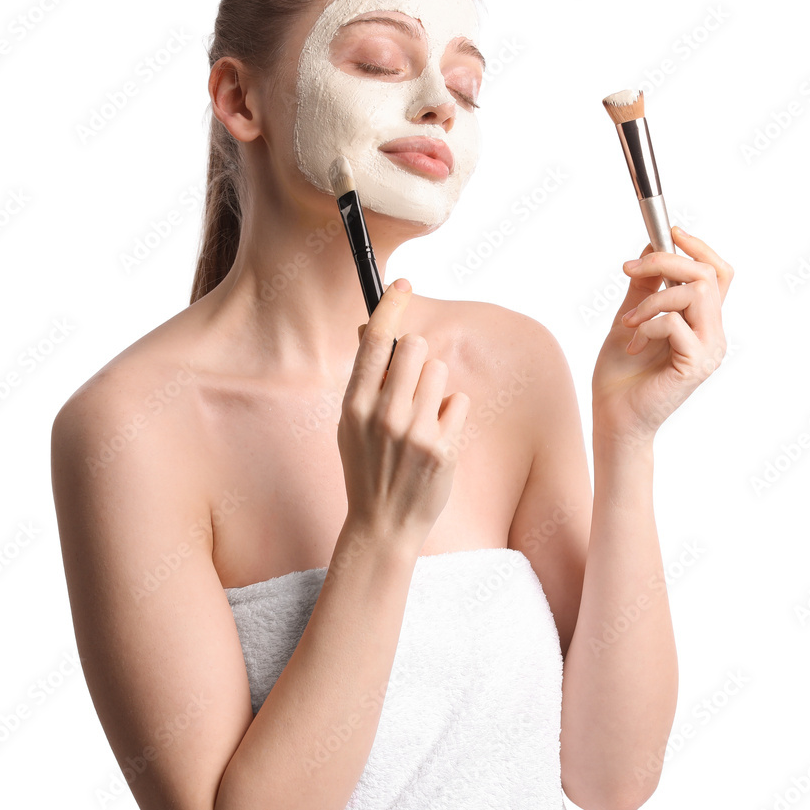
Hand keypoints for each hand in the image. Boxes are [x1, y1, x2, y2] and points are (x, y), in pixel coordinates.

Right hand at [338, 280, 470, 545]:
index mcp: (354, 406)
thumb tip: (372, 331)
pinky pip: (458, 402)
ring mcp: (414, 433)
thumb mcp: (351, 425)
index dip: (391, 306)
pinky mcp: (442, 448)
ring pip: (441, 373)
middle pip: (417, 348)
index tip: (403, 283)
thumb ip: (364, 381)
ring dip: (436, 388)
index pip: (374, 341)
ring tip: (422, 419)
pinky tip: (436, 439)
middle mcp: (382, 415)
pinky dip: (451, 415)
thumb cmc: (368, 469)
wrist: (383, 525)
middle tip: (412, 386)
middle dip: (419, 359)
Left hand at [591, 226, 733, 446]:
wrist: (613, 417)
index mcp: (702, 322)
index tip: (667, 233)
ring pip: (696, 293)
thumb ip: (643, 288)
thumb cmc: (621, 374)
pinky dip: (648, 326)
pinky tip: (634, 345)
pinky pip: (675, 323)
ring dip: (653, 299)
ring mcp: (709, 350)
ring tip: (629, 321)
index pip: (718, 273)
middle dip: (666, 262)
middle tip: (630, 269)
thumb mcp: (630, 320)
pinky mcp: (696, 365)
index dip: (698, 248)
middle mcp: (713, 334)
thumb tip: (650, 249)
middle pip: (708, 274)